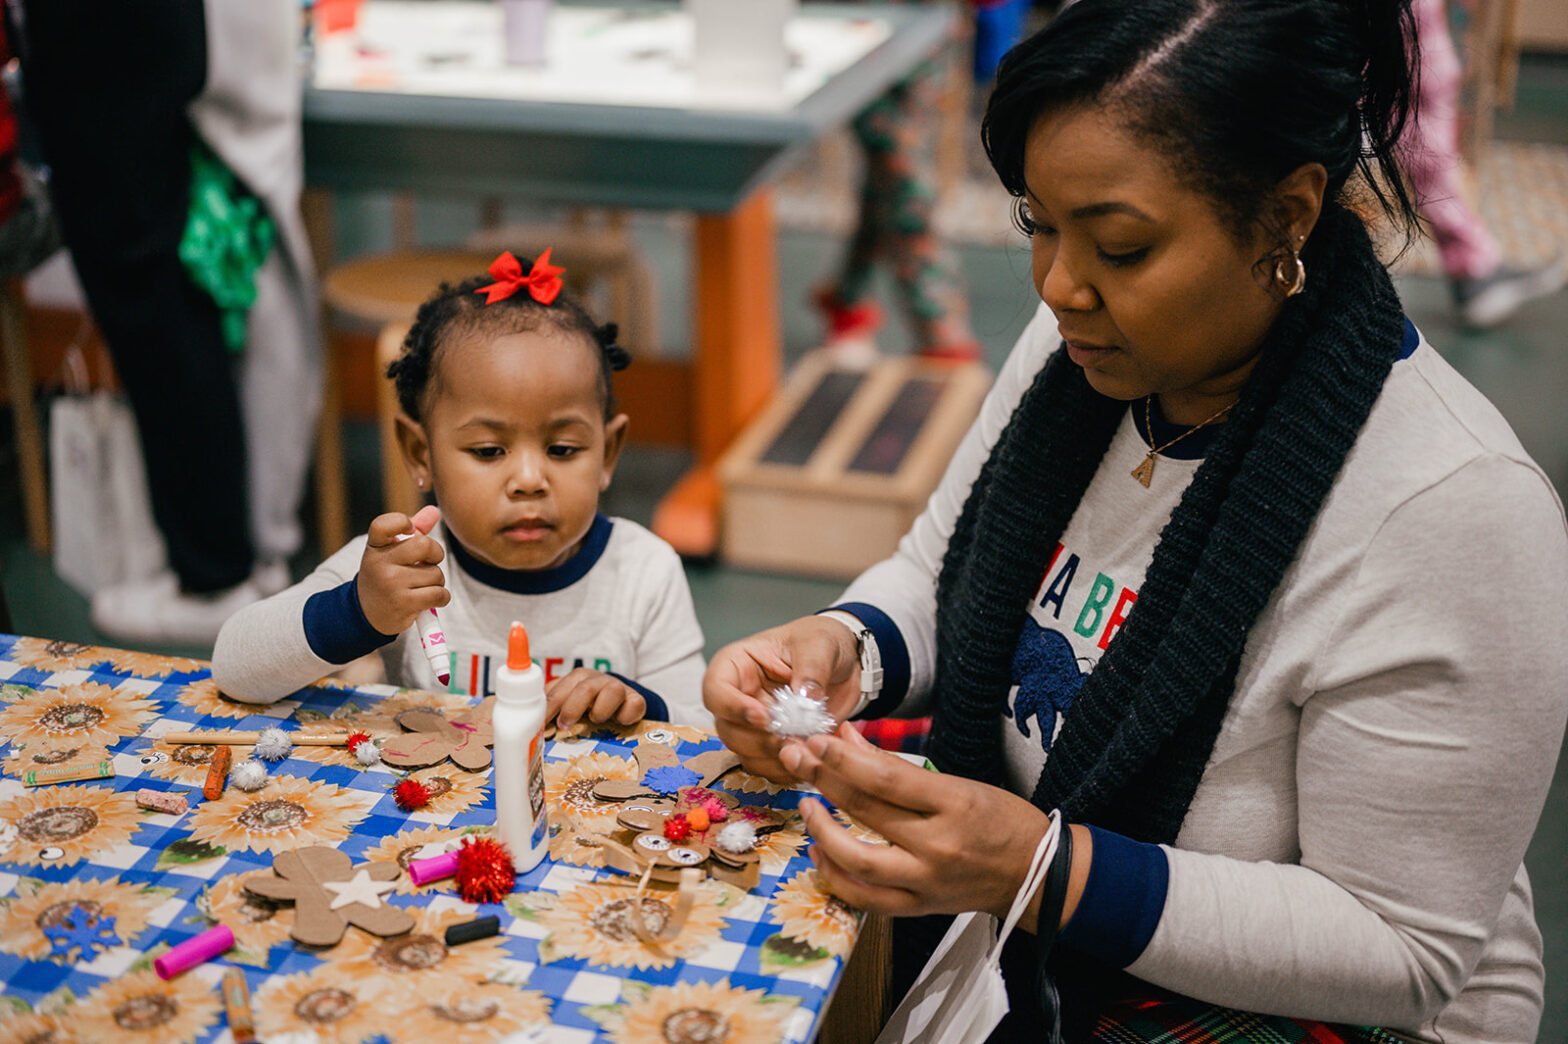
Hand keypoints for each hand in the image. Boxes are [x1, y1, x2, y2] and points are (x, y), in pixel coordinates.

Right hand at [358, 505, 448, 635]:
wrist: (367, 614)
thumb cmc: (385, 576)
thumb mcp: (390, 552)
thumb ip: (413, 531)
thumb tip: (434, 510)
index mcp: (374, 547)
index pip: (383, 524)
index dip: (401, 521)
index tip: (410, 529)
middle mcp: (379, 563)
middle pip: (424, 545)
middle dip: (436, 554)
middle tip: (430, 562)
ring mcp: (390, 584)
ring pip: (436, 573)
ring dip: (437, 581)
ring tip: (422, 586)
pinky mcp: (403, 603)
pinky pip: (439, 594)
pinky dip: (442, 597)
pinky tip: (431, 598)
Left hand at [546, 669, 646, 727]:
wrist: (622, 700)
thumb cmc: (589, 704)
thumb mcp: (568, 702)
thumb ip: (551, 707)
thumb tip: (531, 724)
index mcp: (577, 678)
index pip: (559, 690)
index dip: (549, 708)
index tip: (541, 725)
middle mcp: (598, 680)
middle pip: (585, 688)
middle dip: (573, 708)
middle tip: (565, 725)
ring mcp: (619, 688)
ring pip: (612, 691)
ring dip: (600, 710)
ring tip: (595, 720)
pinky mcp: (636, 700)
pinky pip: (634, 704)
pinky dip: (625, 715)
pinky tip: (619, 722)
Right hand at [702, 616, 863, 782]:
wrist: (845, 664)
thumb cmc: (822, 642)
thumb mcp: (820, 644)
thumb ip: (812, 668)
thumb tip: (804, 697)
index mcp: (738, 664)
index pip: (715, 689)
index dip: (733, 707)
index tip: (763, 717)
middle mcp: (739, 696)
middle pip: (727, 728)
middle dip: (757, 740)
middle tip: (790, 740)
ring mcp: (754, 723)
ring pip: (745, 752)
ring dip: (773, 758)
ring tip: (806, 750)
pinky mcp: (773, 743)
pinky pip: (767, 766)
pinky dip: (786, 769)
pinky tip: (810, 759)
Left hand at [783, 723, 1053, 921]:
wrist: (1034, 874)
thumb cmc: (1000, 821)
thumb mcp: (958, 783)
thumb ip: (898, 765)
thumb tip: (848, 738)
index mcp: (954, 804)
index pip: (888, 779)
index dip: (846, 759)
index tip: (818, 741)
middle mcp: (938, 846)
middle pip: (867, 812)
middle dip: (825, 781)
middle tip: (798, 759)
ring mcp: (925, 882)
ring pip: (858, 860)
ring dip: (822, 831)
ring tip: (808, 805)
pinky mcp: (918, 908)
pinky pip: (865, 898)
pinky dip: (836, 876)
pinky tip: (819, 852)